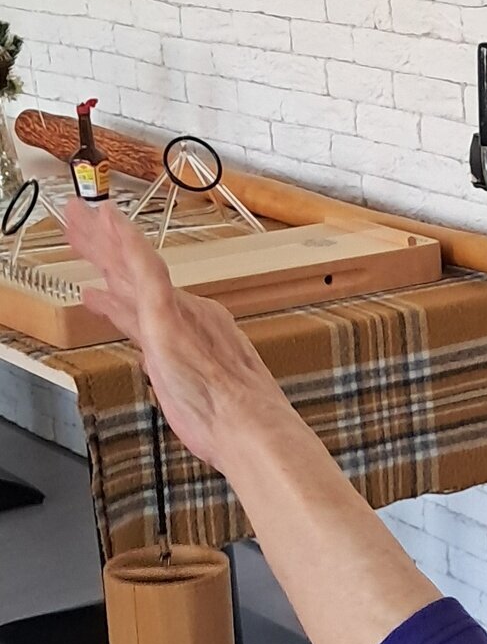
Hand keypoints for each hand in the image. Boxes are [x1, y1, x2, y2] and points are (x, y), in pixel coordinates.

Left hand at [62, 200, 288, 470]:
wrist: (251, 427)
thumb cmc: (228, 420)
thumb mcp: (188, 390)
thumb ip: (166, 367)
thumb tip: (150, 359)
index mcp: (196, 330)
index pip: (145, 299)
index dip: (118, 279)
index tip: (98, 268)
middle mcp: (189, 313)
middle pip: (134, 275)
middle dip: (104, 249)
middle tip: (78, 223)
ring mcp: (179, 313)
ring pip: (133, 266)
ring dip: (105, 239)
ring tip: (81, 216)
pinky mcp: (169, 317)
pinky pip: (146, 271)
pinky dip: (128, 244)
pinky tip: (110, 221)